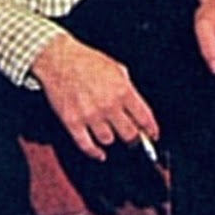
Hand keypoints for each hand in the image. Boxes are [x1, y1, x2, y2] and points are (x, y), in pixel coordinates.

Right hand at [31, 31, 157, 161]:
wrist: (60, 60)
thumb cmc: (88, 61)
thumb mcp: (117, 68)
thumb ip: (128, 88)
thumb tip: (135, 106)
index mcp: (122, 90)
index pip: (144, 116)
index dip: (151, 129)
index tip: (153, 135)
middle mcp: (108, 105)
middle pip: (129, 134)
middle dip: (134, 139)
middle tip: (134, 138)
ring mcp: (90, 115)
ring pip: (108, 140)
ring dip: (112, 139)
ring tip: (112, 134)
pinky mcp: (72, 122)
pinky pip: (86, 145)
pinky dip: (94, 153)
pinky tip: (100, 154)